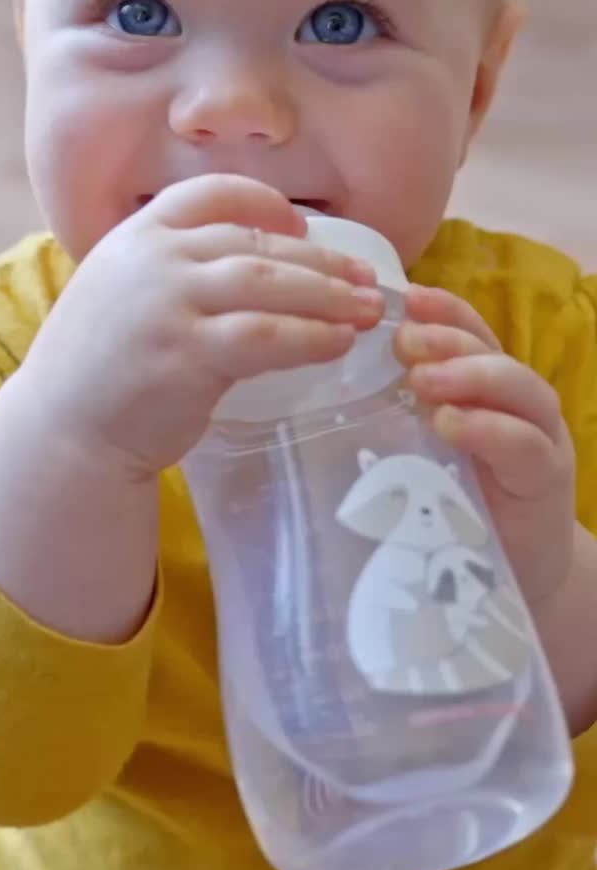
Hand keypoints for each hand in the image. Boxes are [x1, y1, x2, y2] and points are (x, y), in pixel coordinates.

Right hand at [25, 175, 382, 477]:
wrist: (61, 428)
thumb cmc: (101, 365)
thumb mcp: (124, 291)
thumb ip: (177, 269)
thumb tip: (264, 266)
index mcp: (138, 235)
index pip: (211, 194)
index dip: (265, 204)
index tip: (302, 228)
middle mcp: (153, 258)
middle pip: (255, 243)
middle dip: (321, 262)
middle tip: (367, 279)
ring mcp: (169, 303)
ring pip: (269, 284)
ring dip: (329, 296)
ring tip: (368, 310)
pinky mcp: (187, 355)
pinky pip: (268, 336)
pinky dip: (312, 337)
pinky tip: (338, 343)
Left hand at [394, 285, 575, 610]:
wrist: (515, 572)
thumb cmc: (455, 506)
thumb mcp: (419, 452)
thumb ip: (394, 416)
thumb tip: (323, 381)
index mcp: (484, 386)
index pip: (468, 330)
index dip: (441, 309)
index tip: (404, 297)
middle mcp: (517, 402)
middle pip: (490, 349)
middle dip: (446, 338)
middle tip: (401, 341)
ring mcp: (539, 437)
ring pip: (517, 388)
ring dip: (469, 375)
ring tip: (422, 379)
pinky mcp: (546, 480)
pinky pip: (524, 444)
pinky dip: (489, 429)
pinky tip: (451, 425)